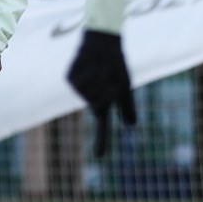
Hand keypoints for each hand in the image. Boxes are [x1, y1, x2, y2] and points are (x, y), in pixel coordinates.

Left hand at [67, 29, 136, 156]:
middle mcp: (89, 99)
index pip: (103, 126)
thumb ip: (126, 106)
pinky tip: (90, 63)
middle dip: (108, 89)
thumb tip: (131, 125)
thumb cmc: (116, 65)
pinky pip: (82, 82)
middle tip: (109, 74)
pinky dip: (90, 71)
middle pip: (99, 104)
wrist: (105, 45)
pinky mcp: (71, 79)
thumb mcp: (124, 87)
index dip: (101, 141)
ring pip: (90, 93)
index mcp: (103, 103)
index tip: (100, 156)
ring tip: (100, 67)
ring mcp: (79, 89)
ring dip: (99, 78)